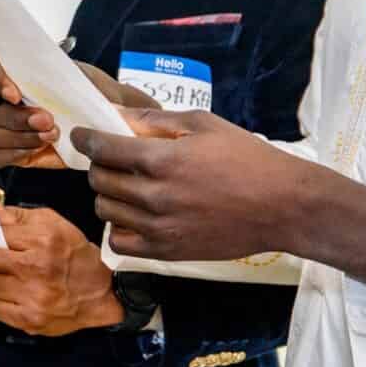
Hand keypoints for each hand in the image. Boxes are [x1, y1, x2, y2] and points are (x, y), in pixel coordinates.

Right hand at [0, 56, 157, 169]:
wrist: (106, 122)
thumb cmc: (92, 95)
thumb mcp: (82, 77)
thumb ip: (64, 76)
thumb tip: (55, 81)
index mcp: (15, 73)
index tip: (16, 94)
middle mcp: (3, 100)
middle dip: (17, 118)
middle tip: (48, 121)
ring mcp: (4, 127)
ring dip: (18, 138)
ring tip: (50, 137)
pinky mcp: (10, 151)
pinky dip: (11, 155)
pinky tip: (36, 150)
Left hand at [0, 203, 121, 335]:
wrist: (102, 296)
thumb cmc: (76, 257)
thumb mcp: (54, 225)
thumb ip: (18, 216)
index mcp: (42, 239)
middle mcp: (36, 268)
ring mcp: (33, 296)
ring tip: (10, 279)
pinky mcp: (30, 320)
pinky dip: (2, 303)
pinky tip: (17, 297)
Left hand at [76, 108, 365, 280]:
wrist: (283, 206)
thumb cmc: (247, 159)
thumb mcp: (204, 124)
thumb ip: (156, 119)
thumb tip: (119, 114)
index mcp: (162, 160)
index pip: (102, 148)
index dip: (86, 139)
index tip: (82, 135)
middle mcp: (155, 196)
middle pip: (99, 180)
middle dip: (100, 164)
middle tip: (112, 159)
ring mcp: (160, 227)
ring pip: (105, 210)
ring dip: (108, 195)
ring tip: (125, 187)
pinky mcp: (167, 252)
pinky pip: (120, 243)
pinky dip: (120, 228)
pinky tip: (135, 216)